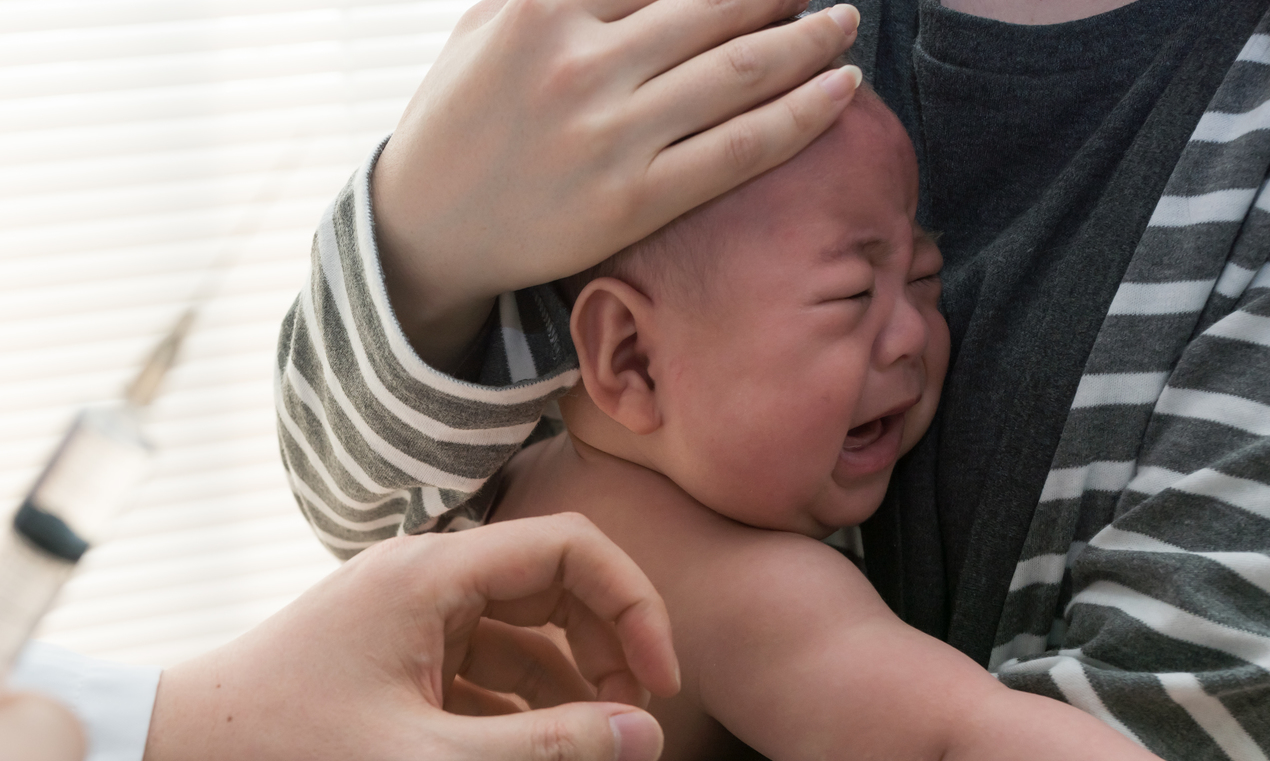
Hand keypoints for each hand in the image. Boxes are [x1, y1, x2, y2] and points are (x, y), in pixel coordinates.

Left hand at [129, 513, 679, 760]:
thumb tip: (647, 736)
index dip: (635, 611)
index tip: (659, 688)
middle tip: (638, 758)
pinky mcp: (391, 683)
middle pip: (556, 609)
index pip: (573, 552)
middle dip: (608, 684)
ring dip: (567, 730)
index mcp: (433, 576)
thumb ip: (543, 750)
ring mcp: (408, 637)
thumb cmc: (279, 758)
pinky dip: (518, 745)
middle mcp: (426, 591)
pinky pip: (479, 701)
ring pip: (520, 668)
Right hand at [373, 0, 861, 363]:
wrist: (426, 228)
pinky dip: (801, 114)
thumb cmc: (460, 118)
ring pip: (739, 73)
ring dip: (809, 40)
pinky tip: (841, 90)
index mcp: (542, 8)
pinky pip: (737, 150)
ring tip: (843, 24)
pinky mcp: (632, 200)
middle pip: (717, 6)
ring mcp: (609, 136)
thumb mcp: (487, 23)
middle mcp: (580, 65)